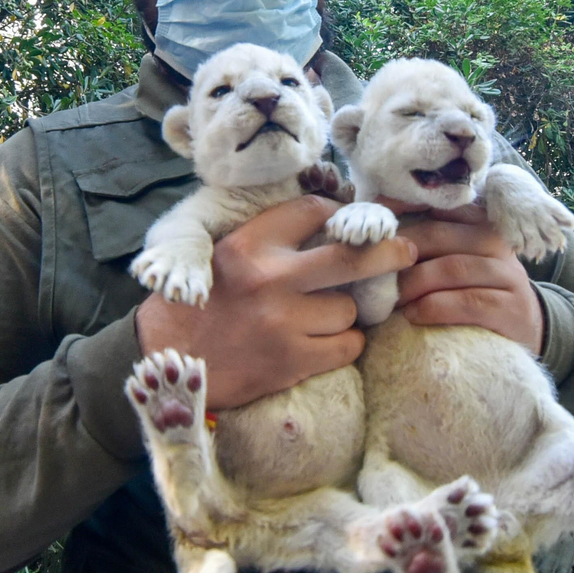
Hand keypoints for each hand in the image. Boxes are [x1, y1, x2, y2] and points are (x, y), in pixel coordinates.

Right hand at [135, 195, 418, 408]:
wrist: (168, 360)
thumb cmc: (199, 303)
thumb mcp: (223, 254)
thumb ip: (269, 239)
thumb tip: (330, 223)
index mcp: (250, 244)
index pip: (313, 212)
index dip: (336, 215)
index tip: (347, 225)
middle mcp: (271, 278)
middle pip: (353, 256)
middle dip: (388, 252)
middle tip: (405, 251)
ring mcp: (284, 322)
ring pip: (348, 308)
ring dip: (344, 313)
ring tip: (319, 318)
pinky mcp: (292, 360)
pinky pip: (347, 345)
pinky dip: (343, 345)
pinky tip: (323, 343)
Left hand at [381, 198, 544, 351]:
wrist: (527, 324)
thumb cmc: (477, 286)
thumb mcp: (457, 255)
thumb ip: (428, 239)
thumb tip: (376, 232)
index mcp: (478, 221)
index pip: (437, 205)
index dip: (400, 209)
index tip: (371, 223)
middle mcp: (495, 241)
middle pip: (439, 235)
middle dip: (400, 253)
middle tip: (373, 271)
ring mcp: (507, 273)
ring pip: (452, 268)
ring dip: (414, 283)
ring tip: (391, 299)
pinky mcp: (510, 307)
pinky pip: (468, 302)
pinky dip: (434, 307)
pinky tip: (413, 315)